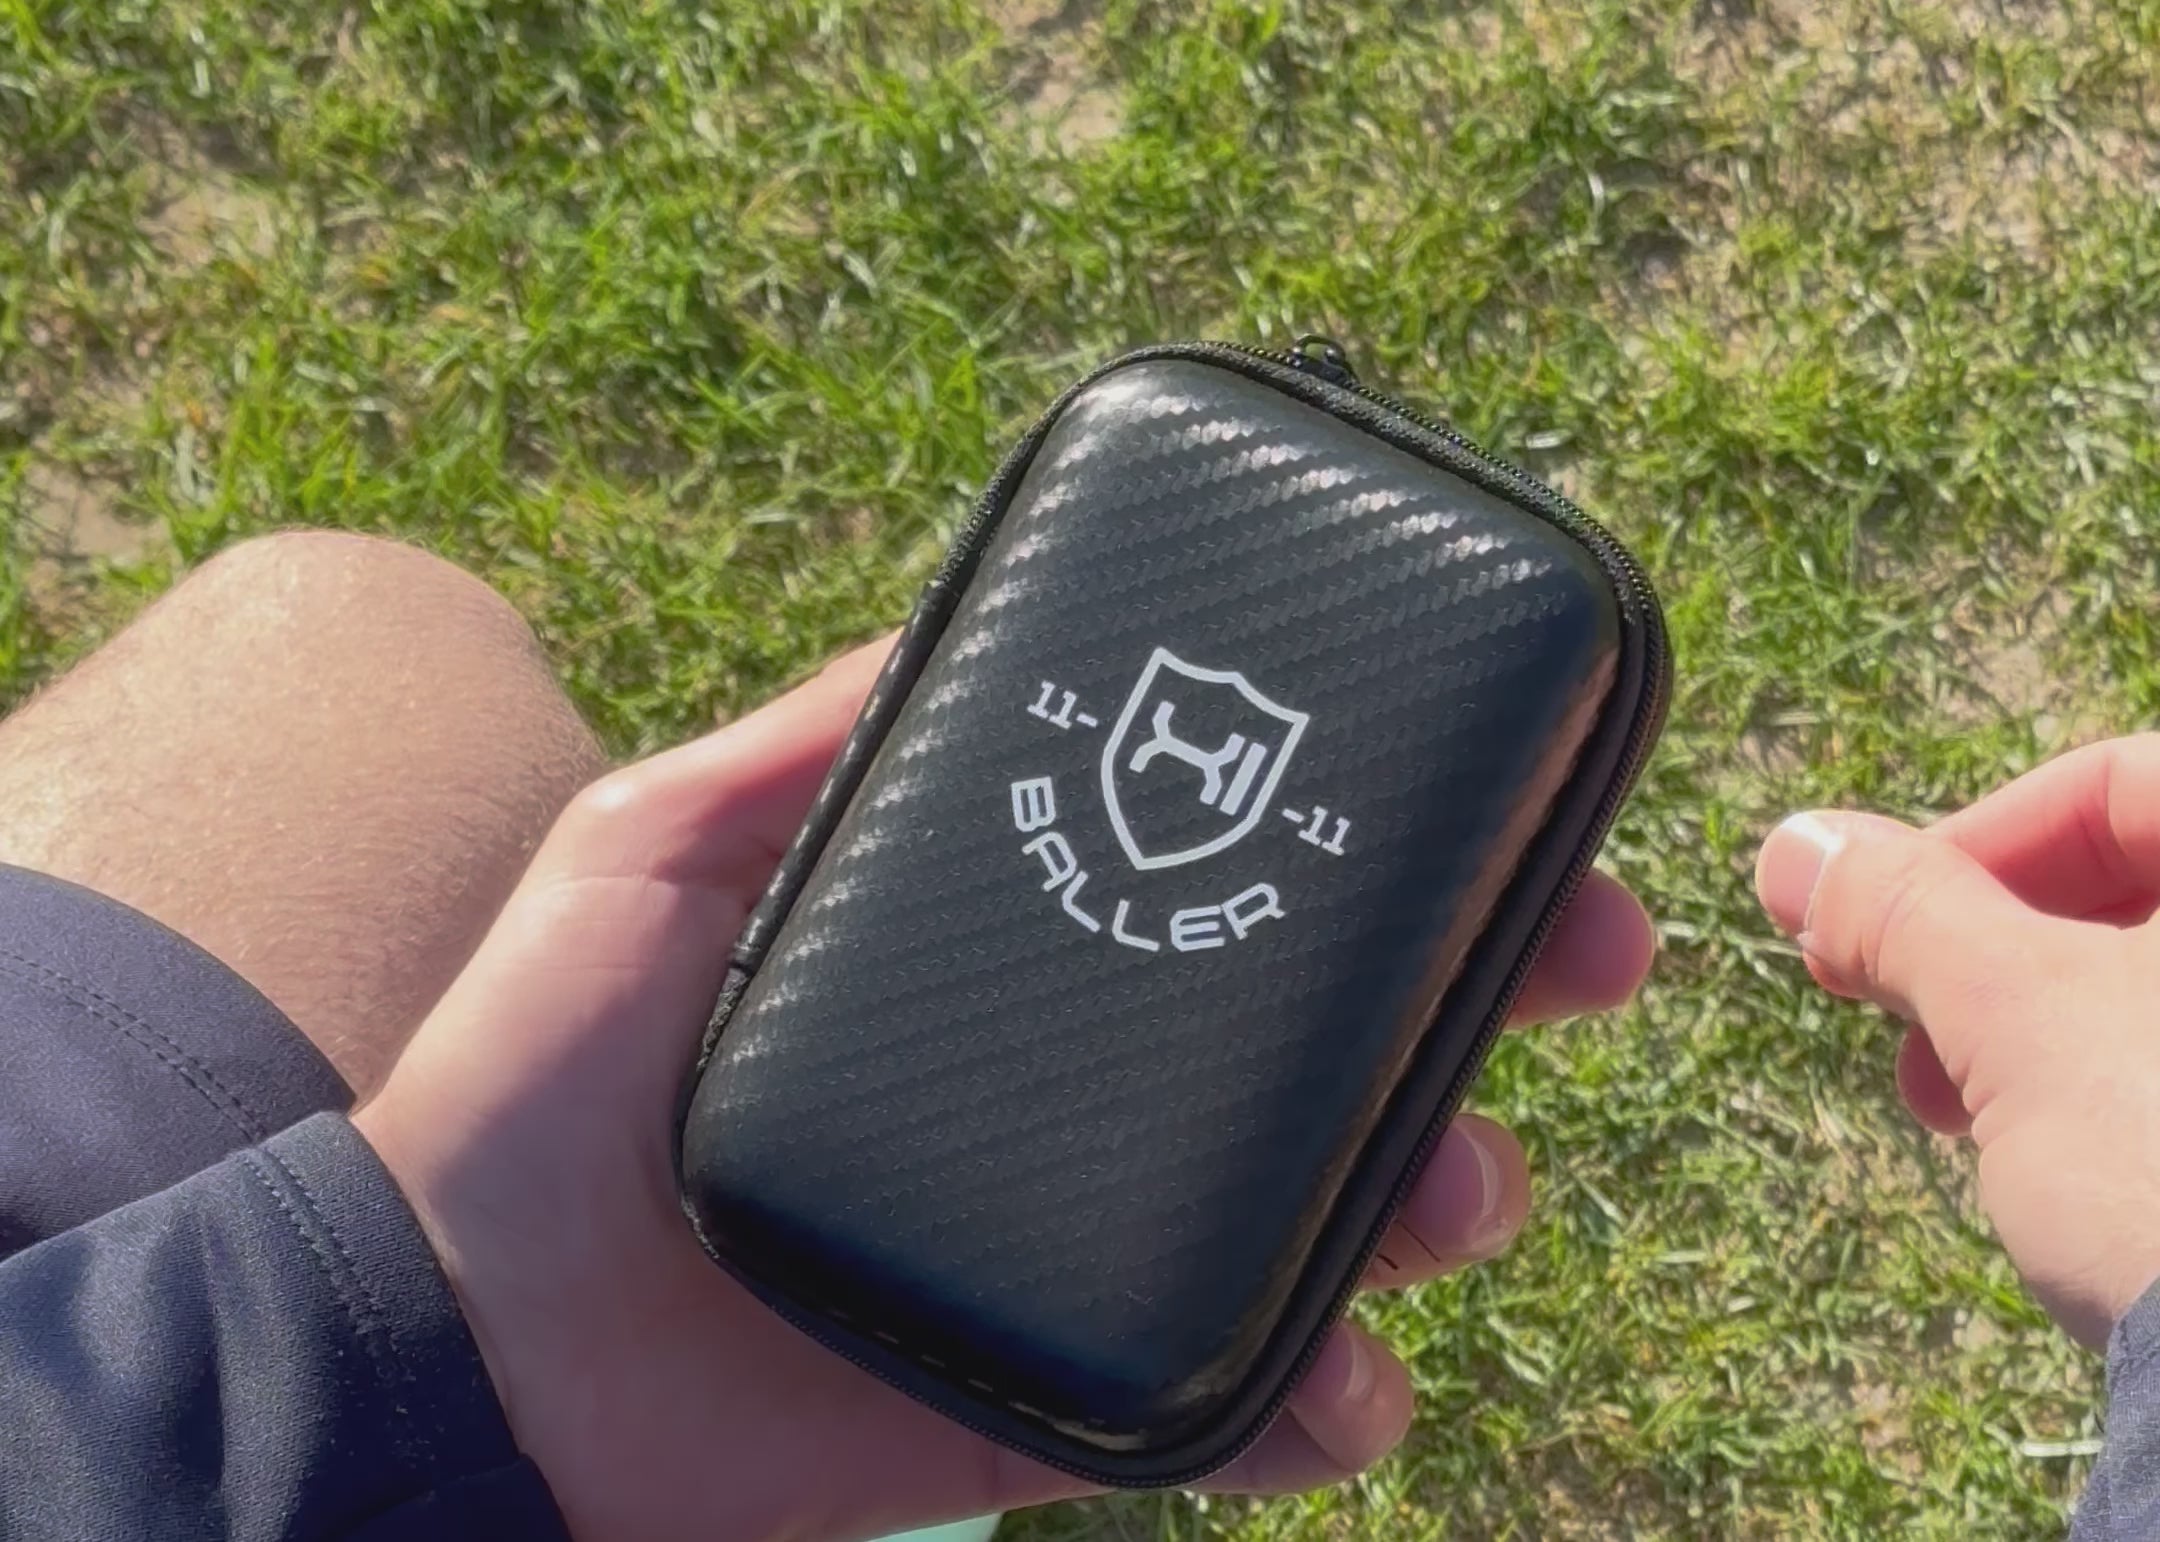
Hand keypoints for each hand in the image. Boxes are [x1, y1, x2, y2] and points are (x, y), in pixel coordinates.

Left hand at [356, 638, 1655, 1540]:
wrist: (468, 1333)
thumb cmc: (540, 1073)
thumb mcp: (658, 847)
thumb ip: (804, 734)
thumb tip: (954, 618)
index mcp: (1014, 959)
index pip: (1232, 879)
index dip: (1381, 837)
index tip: (1504, 797)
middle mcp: (1073, 1092)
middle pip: (1331, 1038)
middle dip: (1483, 996)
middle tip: (1583, 959)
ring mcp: (1084, 1243)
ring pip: (1336, 1215)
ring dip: (1447, 1192)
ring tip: (1454, 1190)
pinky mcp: (1069, 1395)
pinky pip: (1247, 1408)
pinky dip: (1331, 1403)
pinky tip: (1352, 1383)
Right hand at [1756, 734, 2159, 1347]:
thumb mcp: (2013, 1017)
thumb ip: (1901, 911)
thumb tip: (1794, 848)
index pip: (2120, 777)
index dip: (1972, 840)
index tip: (1873, 926)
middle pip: (2142, 882)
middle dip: (1993, 952)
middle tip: (1901, 1025)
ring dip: (2040, 1027)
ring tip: (1959, 1111)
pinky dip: (2122, 1092)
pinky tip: (2054, 1167)